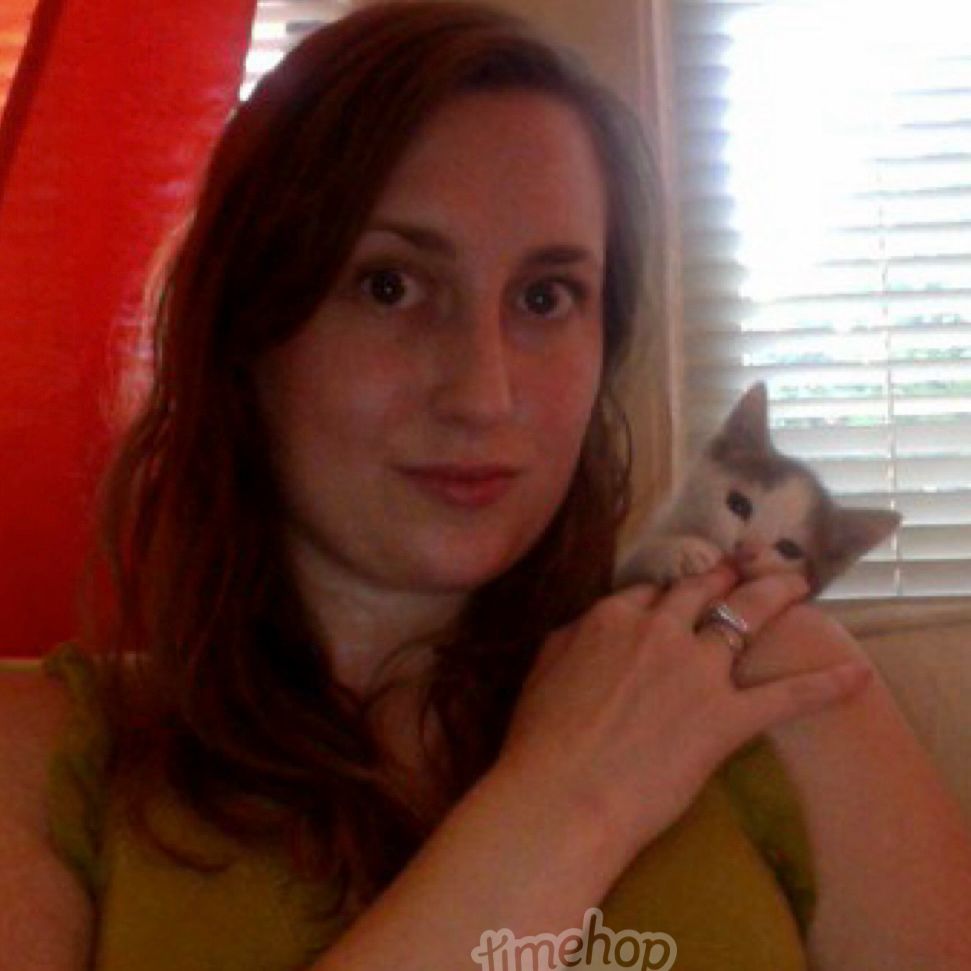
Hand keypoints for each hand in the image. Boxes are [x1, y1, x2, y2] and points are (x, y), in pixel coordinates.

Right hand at [496, 565, 871, 858]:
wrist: (565, 793)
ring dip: (777, 596)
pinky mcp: (726, 715)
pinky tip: (857, 674)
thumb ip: (572, 637)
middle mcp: (661, 630)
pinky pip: (786, 696)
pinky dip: (825, 684)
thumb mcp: (543, 669)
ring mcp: (698, 669)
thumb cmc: (540, 739)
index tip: (686, 591)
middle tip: (750, 564)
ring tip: (798, 583)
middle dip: (730, 574)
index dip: (673, 591)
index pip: (652, 592)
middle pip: (704, 589)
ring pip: (748, 618)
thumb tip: (591, 626)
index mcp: (613, 618)